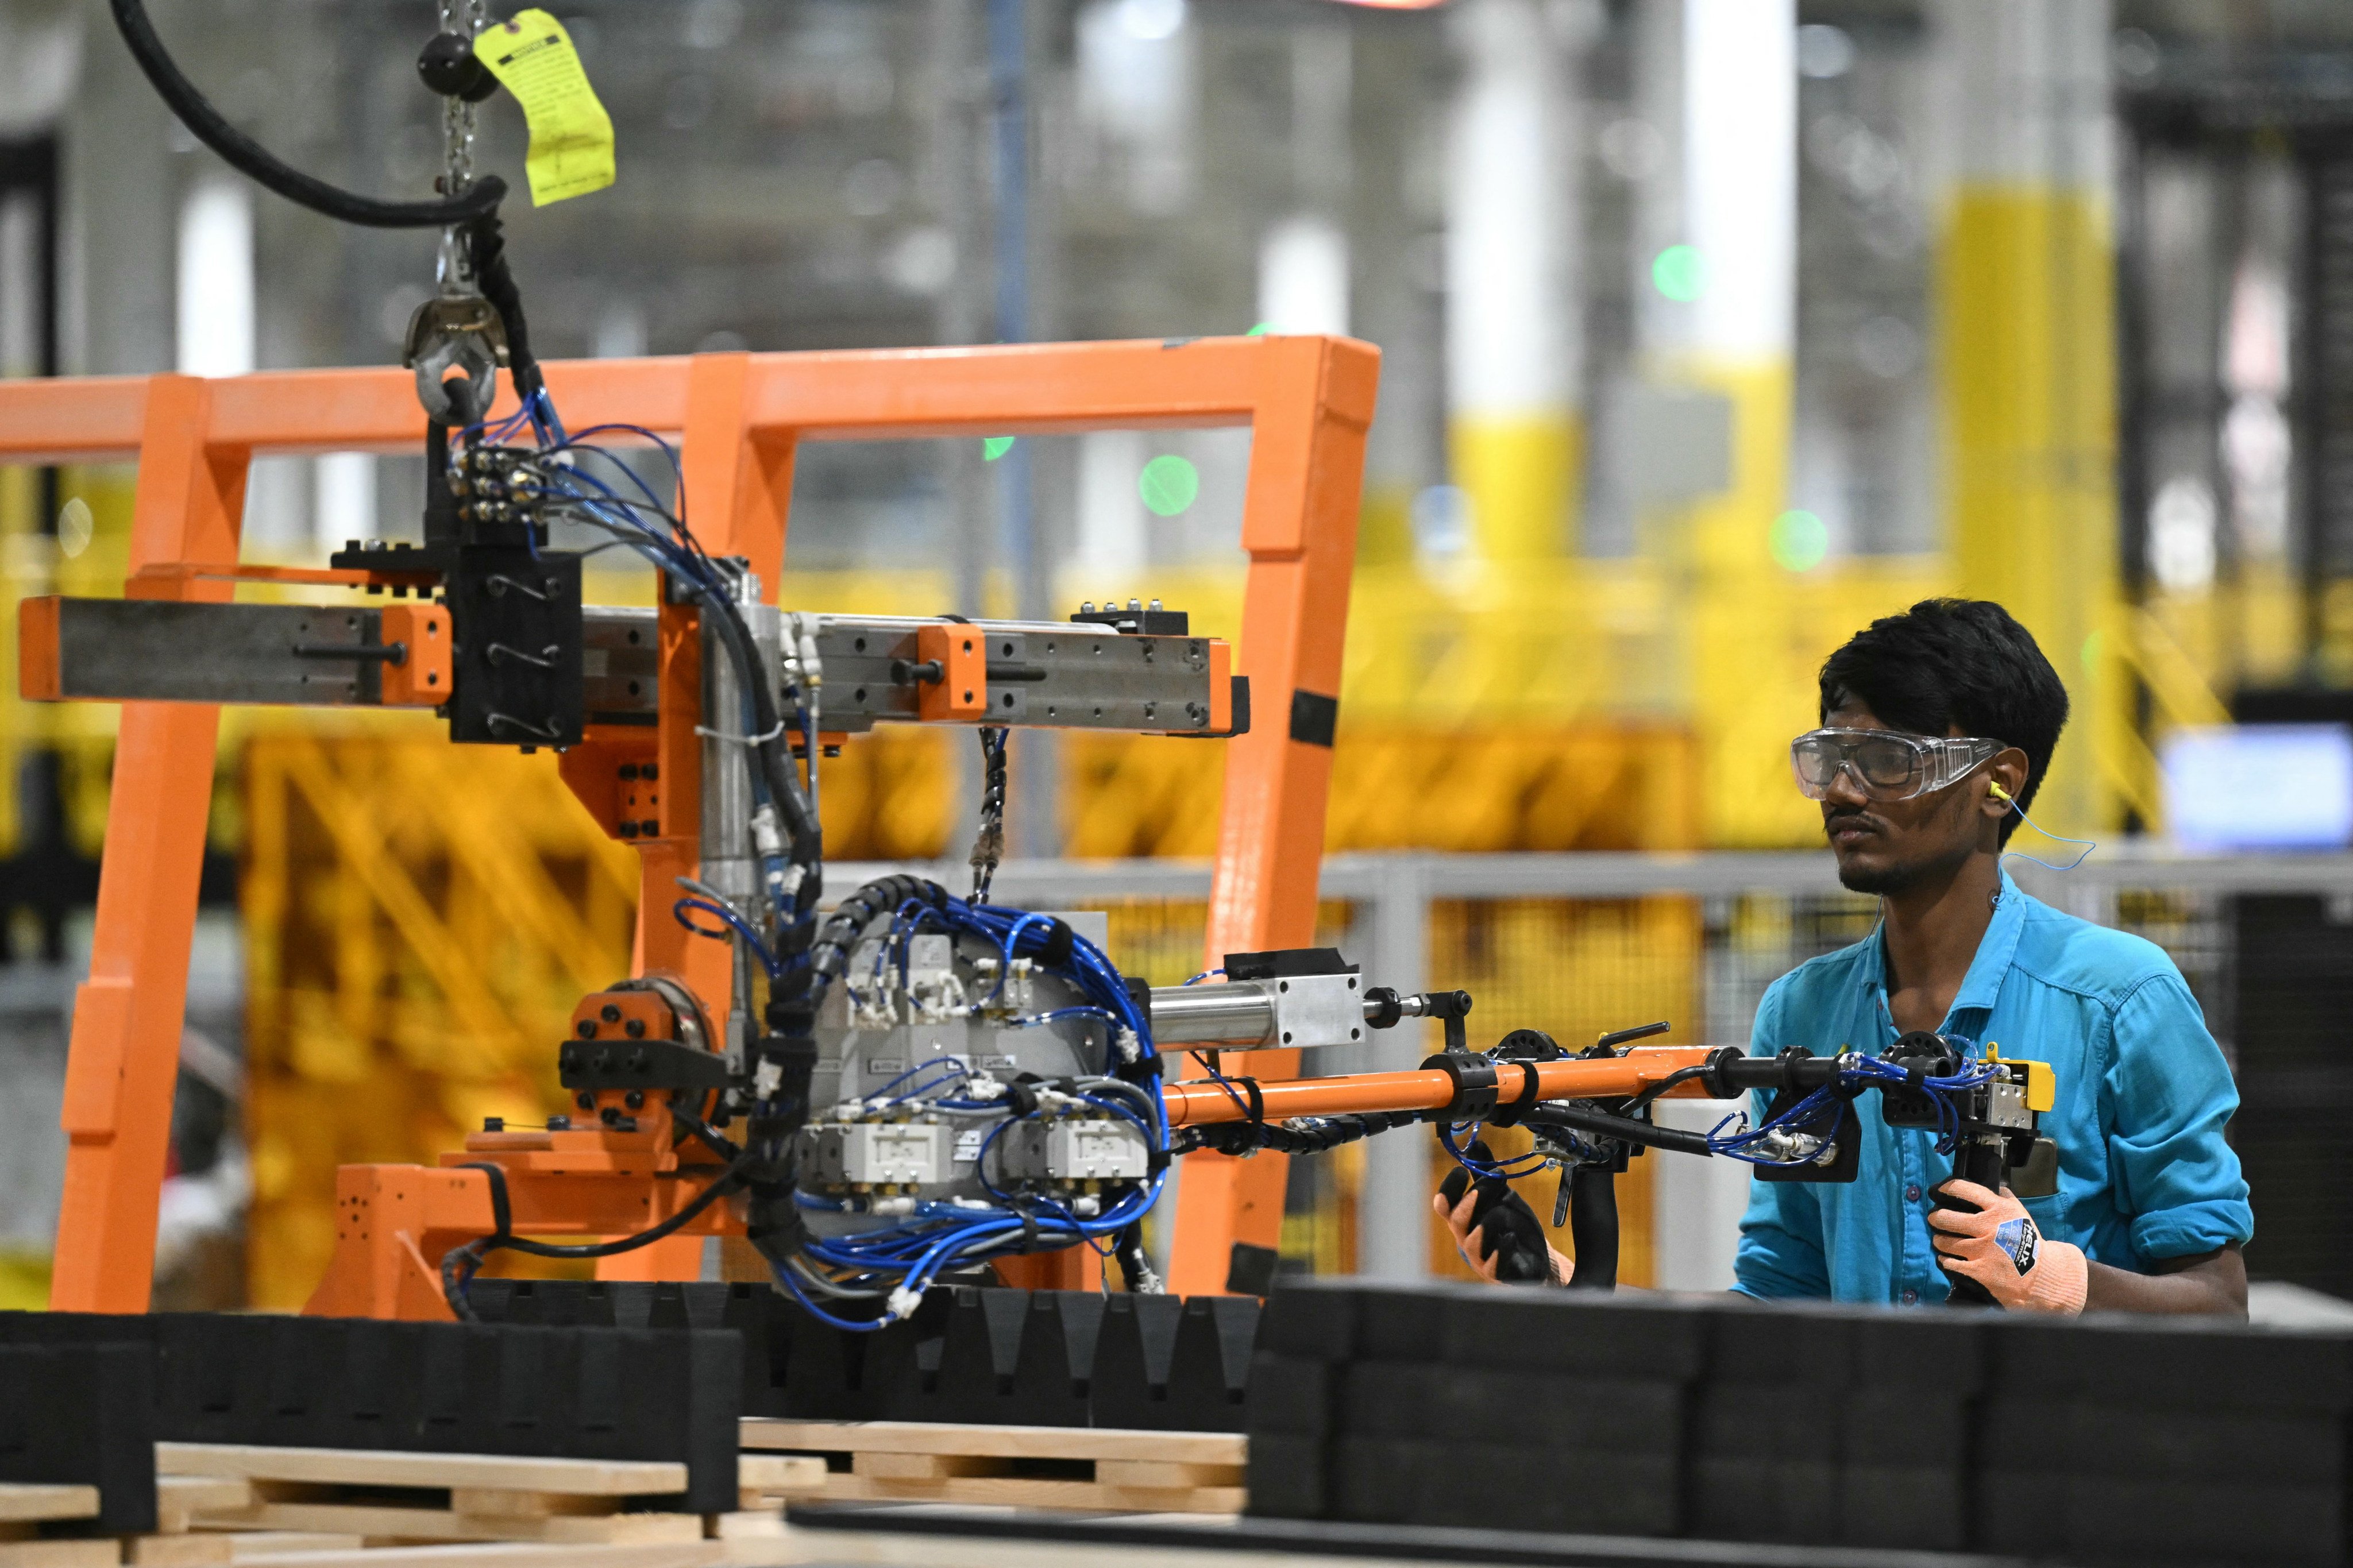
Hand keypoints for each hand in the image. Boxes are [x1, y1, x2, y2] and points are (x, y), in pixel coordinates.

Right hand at [1434, 1142, 1572, 1284]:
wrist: (1534, 1256)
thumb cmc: (1511, 1225)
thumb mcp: (1501, 1195)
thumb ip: (1486, 1174)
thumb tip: (1475, 1144)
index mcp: (1464, 1218)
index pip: (1444, 1205)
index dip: (1448, 1189)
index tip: (1460, 1171)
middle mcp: (1466, 1237)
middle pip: (1456, 1221)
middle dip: (1468, 1203)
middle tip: (1481, 1189)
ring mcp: (1479, 1257)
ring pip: (1472, 1242)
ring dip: (1485, 1225)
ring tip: (1501, 1213)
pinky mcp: (1496, 1273)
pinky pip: (1492, 1265)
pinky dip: (1500, 1251)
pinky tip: (1511, 1238)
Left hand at [1927, 1179, 2086, 1313]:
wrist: (2042, 1276)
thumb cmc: (2027, 1242)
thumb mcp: (2020, 1214)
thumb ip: (2004, 1198)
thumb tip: (1993, 1184)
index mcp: (1999, 1210)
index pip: (1964, 1190)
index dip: (1946, 1188)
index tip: (1938, 1190)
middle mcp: (1989, 1228)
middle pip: (1946, 1218)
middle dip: (1936, 1218)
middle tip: (1935, 1219)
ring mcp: (1983, 1251)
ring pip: (1944, 1241)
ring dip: (1939, 1240)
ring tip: (1941, 1240)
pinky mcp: (1978, 1272)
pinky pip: (1949, 1263)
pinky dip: (1945, 1260)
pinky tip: (1947, 1259)